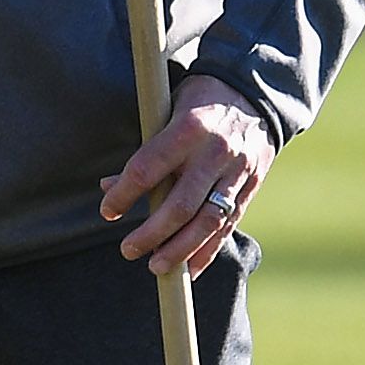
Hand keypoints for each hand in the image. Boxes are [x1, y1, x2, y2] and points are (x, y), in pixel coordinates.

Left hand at [101, 75, 273, 277]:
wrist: (256, 93)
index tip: (108, 212)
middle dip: (151, 233)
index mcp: (189, 128)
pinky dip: (207, 252)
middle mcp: (216, 152)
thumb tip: (109, 187)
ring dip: (180, 250)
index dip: (124, 195)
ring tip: (156, 266)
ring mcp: (238, 173)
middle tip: (128, 250)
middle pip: (181, 205)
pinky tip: (189, 271)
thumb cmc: (198, 102)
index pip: (148, 170)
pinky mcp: (251, 187)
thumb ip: (143, 151)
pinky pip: (229, 226)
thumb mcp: (167, 112)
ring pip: (208, 222)